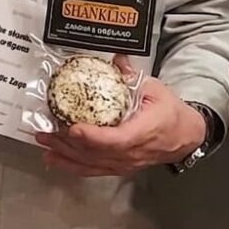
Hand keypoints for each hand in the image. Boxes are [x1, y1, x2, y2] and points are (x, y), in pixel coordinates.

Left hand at [36, 77, 206, 176]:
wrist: (184, 136)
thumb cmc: (170, 112)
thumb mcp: (155, 89)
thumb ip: (132, 76)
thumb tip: (116, 58)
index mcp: (143, 131)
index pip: (116, 140)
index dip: (93, 137)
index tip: (73, 128)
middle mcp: (132, 153)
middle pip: (96, 154)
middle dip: (67, 144)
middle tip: (45, 131)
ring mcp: (124, 164)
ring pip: (91, 164)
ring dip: (64, 154)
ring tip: (44, 142)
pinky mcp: (118, 167)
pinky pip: (92, 170)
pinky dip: (71, 166)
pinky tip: (54, 160)